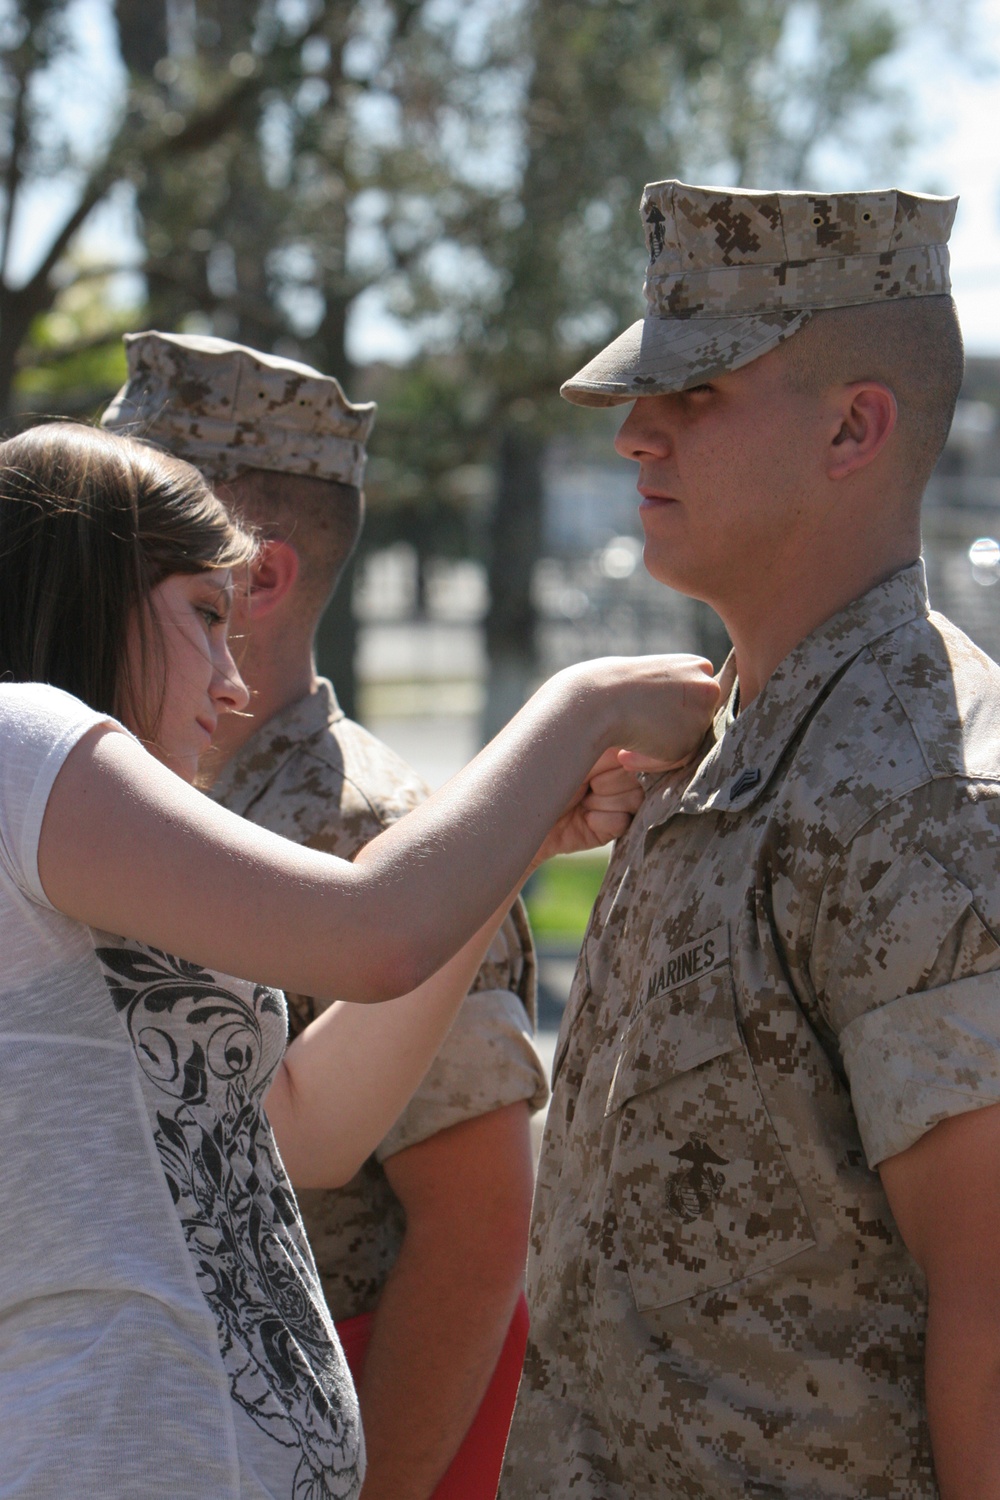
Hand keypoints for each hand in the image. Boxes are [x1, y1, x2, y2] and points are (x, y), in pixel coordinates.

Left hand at [529, 748, 644, 868]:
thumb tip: (631, 751)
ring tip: (581, 801)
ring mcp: (618, 803)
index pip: (637, 752)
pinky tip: (583, 818)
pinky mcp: (613, 828)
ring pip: (634, 799)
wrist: (519, 818)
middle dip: (608, 782)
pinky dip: (601, 820)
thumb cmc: (539, 777)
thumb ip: (605, 747)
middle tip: (581, 784)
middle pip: (637, 778)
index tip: (593, 763)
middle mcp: (618, 775)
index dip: (620, 760)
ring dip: (603, 801)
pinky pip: (623, 822)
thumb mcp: (570, 753)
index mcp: (610, 751)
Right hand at [568, 653, 720, 766]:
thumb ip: (670, 696)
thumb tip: (676, 720)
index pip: (695, 699)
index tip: (643, 716)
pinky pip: (677, 760)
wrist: (597, 700)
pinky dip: (653, 761)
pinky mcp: (691, 740)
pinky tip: (625, 755)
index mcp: (698, 666)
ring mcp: (703, 713)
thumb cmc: (614, 689)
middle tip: (635, 737)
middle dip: (667, 733)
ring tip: (625, 751)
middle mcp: (708, 686)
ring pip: (688, 743)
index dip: (669, 713)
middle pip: (697, 722)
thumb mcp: (650, 680)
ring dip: (658, 750)